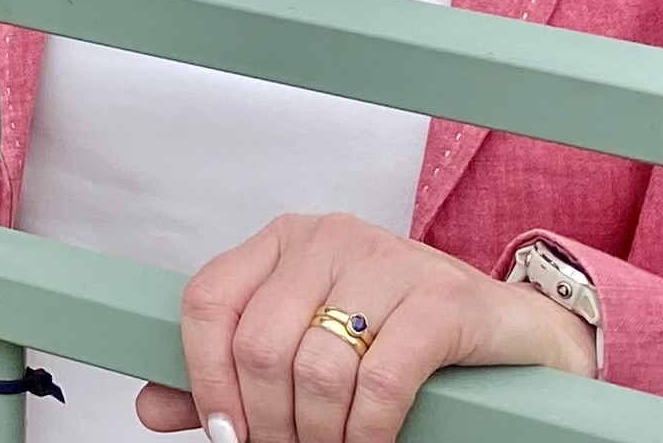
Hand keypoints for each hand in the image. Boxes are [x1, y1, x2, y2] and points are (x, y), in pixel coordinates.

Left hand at [135, 213, 594, 442]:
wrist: (509, 332)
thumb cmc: (403, 336)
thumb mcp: (309, 347)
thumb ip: (231, 375)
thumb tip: (153, 407)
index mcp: (283, 243)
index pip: (208, 302)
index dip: (203, 380)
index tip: (225, 435)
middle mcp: (328, 238)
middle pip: (259, 345)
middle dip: (268, 423)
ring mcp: (387, 260)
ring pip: (316, 369)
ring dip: (318, 436)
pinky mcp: (441, 299)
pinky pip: (381, 380)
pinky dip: (367, 432)